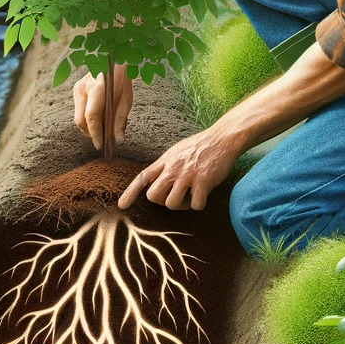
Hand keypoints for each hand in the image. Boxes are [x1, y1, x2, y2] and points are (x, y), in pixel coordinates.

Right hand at [73, 64, 132, 150]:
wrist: (113, 57)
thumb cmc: (122, 78)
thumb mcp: (127, 98)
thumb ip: (121, 119)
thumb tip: (118, 140)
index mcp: (98, 87)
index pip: (92, 117)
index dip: (96, 133)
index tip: (100, 146)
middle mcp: (83, 87)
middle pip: (81, 120)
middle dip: (90, 133)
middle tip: (102, 142)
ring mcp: (77, 87)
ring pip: (78, 117)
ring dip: (88, 127)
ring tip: (101, 133)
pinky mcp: (76, 89)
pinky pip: (79, 110)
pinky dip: (87, 119)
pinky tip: (98, 121)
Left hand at [117, 127, 238, 210]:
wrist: (222, 138)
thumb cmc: (201, 146)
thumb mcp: (177, 151)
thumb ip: (166, 165)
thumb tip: (155, 180)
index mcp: (165, 161)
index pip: (142, 177)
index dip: (130, 192)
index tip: (122, 205)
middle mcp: (173, 168)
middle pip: (154, 196)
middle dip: (163, 201)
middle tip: (176, 196)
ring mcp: (187, 175)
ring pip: (172, 203)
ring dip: (182, 205)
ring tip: (191, 195)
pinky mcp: (203, 181)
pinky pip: (195, 205)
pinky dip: (200, 204)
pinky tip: (204, 194)